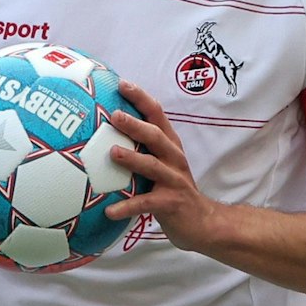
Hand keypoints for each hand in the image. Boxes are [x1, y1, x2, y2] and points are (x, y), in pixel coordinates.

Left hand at [102, 81, 220, 250]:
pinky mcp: (170, 203)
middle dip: (136, 124)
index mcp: (170, 145)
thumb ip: (142, 149)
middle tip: (115, 116)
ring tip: (113, 153)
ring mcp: (174, 180)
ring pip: (153, 166)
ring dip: (133, 159)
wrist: (202, 221)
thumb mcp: (162, 164)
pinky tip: (109, 211)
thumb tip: (103, 135)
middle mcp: (174, 158)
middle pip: (156, 136)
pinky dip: (127, 207)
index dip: (141, 98)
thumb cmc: (173, 190)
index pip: (157, 115)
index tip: (121, 83)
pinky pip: (146, 204)